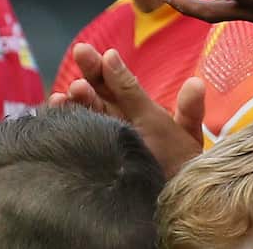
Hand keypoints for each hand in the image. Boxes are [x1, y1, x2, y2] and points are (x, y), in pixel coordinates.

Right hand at [47, 43, 203, 176]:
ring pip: (86, 113)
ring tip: (73, 89)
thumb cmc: (179, 165)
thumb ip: (189, 110)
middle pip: (99, 92)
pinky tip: (56, 113)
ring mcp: (103, 139)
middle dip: (90, 71)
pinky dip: (65, 124)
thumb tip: (196, 83)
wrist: (171, 201)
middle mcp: (115, 121)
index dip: (112, 68)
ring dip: (78, 99)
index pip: (120, 84)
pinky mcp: (92, 160)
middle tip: (82, 52)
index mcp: (136, 110)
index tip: (107, 54)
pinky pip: (76, 140)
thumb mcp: (185, 133)